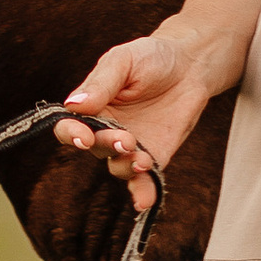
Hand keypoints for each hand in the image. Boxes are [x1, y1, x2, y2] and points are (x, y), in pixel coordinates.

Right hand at [56, 33, 211, 213]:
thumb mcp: (123, 61)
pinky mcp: (155, 156)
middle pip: (94, 148)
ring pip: (116, 167)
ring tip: (142, 158)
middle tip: (125, 138)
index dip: (71, 134)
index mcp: (91, 107)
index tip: (82, 135)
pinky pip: (143, 181)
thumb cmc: (152, 58)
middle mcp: (105, 130)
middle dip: (107, 145)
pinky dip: (142, 193)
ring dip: (125, 166)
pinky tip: (144, 202)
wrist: (191, 65)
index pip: (69, 126)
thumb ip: (100, 83)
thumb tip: (74, 105)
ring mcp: (130, 146)